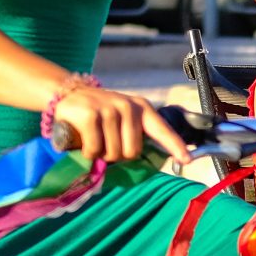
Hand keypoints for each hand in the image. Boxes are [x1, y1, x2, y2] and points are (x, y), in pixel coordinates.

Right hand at [50, 84, 187, 164]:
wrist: (68, 93)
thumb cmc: (99, 113)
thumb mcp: (122, 119)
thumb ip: (136, 135)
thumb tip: (149, 162)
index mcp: (142, 108)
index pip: (162, 130)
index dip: (175, 146)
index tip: (187, 160)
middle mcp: (128, 107)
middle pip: (132, 152)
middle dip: (118, 156)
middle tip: (107, 145)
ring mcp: (109, 109)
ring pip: (112, 153)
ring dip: (101, 155)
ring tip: (95, 141)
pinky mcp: (90, 115)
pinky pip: (94, 149)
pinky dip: (88, 153)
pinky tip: (84, 143)